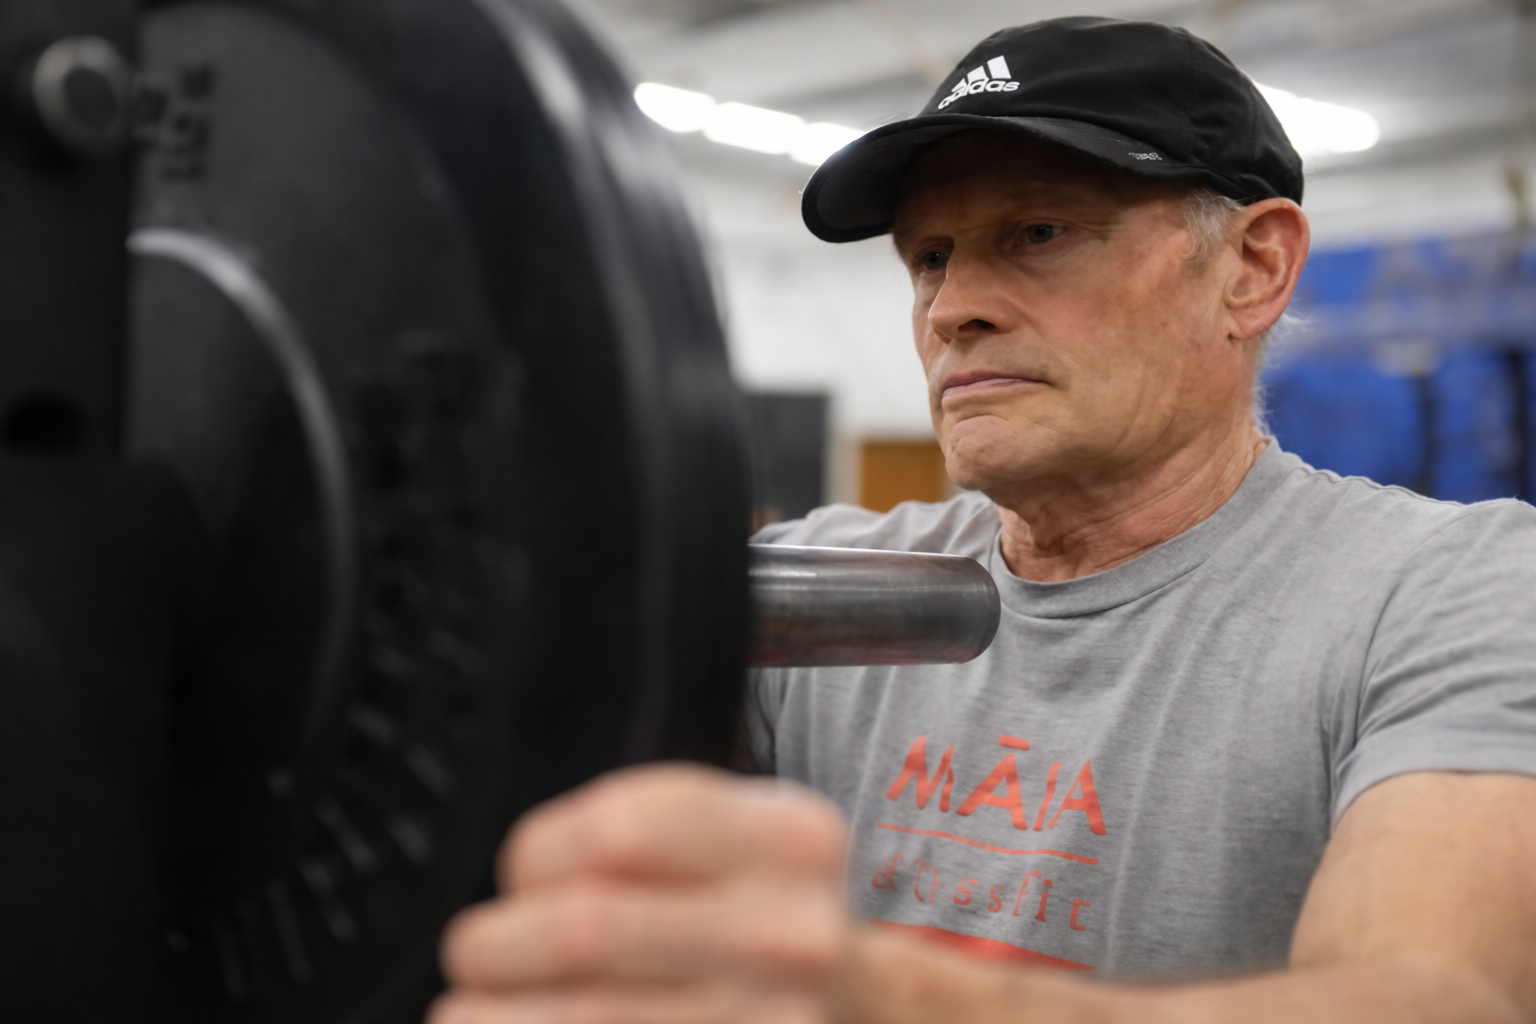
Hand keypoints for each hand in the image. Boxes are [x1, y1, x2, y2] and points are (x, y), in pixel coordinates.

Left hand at [432, 764, 852, 1023]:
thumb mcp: (742, 837)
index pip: (617, 830)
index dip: (537, 853)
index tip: (523, 875)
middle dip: (497, 942)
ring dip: (493, 1014)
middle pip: (588, 929)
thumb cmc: (765, 919)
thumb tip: (521, 881)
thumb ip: (647, 829)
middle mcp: (794, 938)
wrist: (858, 1015)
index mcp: (790, 841)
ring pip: (585, 1016)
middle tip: (475, 950)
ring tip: (473, 1010)